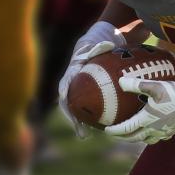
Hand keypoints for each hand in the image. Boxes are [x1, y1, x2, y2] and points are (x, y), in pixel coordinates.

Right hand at [57, 21, 125, 137]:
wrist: (105, 40)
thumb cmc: (102, 38)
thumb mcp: (101, 39)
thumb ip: (102, 44)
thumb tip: (108, 45)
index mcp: (73, 69)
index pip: (66, 82)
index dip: (65, 93)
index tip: (66, 103)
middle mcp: (74, 80)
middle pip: (69, 102)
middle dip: (71, 117)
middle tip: (80, 132)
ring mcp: (80, 87)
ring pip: (77, 107)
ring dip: (79, 122)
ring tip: (85, 136)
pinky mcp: (89, 93)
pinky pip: (90, 107)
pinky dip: (93, 117)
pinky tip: (101, 128)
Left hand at [105, 77, 174, 143]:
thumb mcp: (155, 87)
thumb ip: (137, 84)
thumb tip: (120, 81)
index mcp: (146, 119)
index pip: (126, 129)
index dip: (115, 131)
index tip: (106, 131)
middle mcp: (153, 129)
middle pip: (133, 138)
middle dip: (122, 138)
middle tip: (115, 135)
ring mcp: (162, 133)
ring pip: (145, 140)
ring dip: (135, 139)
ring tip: (130, 134)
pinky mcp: (170, 132)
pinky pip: (156, 138)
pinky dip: (149, 137)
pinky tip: (150, 132)